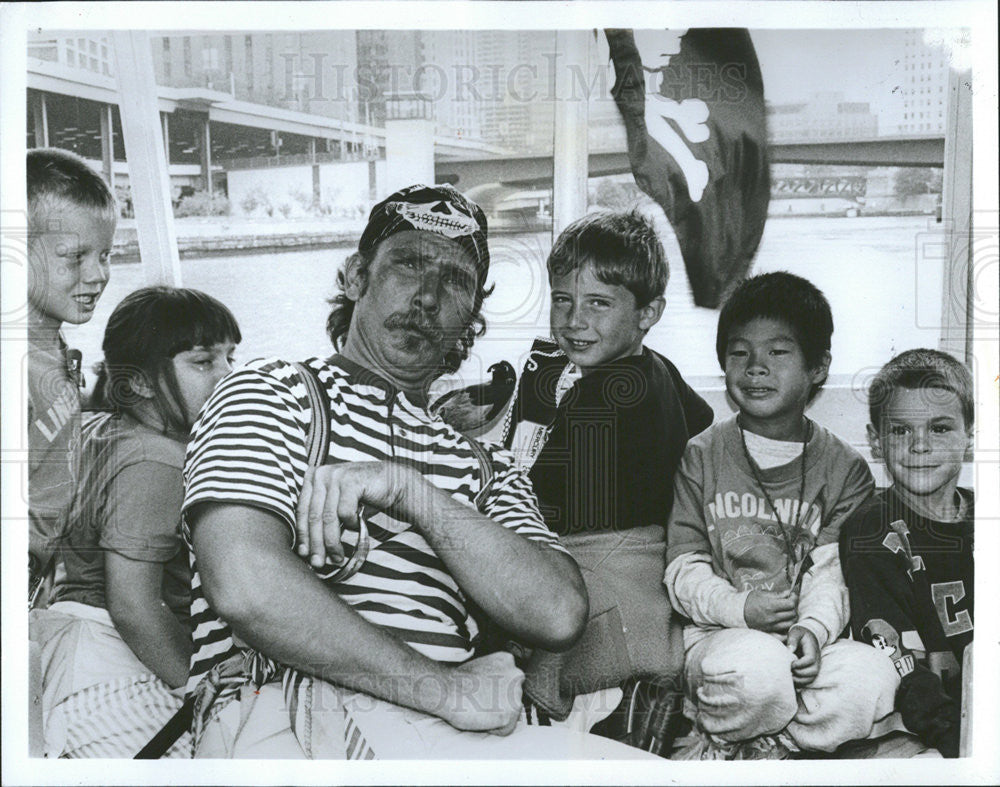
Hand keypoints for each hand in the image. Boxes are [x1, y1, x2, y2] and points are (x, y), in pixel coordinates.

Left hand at [294, 461, 419, 569]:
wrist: (392, 482)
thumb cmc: (363, 497)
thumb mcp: (336, 505)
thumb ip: (322, 518)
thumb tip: (307, 550)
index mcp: (312, 478)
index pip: (302, 511)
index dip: (303, 535)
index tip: (304, 554)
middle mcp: (321, 474)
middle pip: (314, 516)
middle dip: (316, 544)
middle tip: (319, 563)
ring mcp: (336, 476)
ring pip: (328, 518)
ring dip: (332, 541)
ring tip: (337, 556)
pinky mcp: (350, 481)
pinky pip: (345, 511)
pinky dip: (350, 523)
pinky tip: (357, 526)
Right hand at [440, 652, 524, 735]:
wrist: (446, 689)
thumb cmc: (457, 681)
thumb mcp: (482, 666)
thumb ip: (497, 675)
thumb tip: (499, 690)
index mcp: (508, 660)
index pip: (510, 682)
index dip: (495, 691)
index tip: (482, 692)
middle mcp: (516, 675)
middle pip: (513, 697)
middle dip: (500, 703)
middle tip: (480, 702)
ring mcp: (515, 695)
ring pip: (511, 713)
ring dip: (498, 715)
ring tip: (479, 708)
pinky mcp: (509, 714)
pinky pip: (506, 729)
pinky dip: (494, 729)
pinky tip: (481, 718)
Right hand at [743, 590, 797, 632]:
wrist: (738, 612)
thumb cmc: (749, 601)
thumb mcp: (761, 593)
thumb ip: (777, 594)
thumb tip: (789, 593)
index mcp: (770, 606)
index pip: (791, 604)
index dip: (794, 598)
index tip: (792, 595)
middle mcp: (772, 617)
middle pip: (792, 613)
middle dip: (793, 606)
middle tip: (790, 602)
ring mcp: (771, 626)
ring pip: (790, 623)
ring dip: (792, 616)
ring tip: (788, 611)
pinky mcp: (770, 631)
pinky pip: (784, 632)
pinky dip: (787, 627)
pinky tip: (785, 621)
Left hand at [787, 626, 820, 686]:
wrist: (809, 635)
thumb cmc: (800, 633)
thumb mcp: (796, 632)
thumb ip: (792, 640)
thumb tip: (789, 650)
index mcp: (812, 650)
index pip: (810, 660)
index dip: (800, 664)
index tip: (790, 663)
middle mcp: (816, 660)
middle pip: (813, 672)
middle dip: (800, 673)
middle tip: (789, 671)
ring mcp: (815, 666)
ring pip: (811, 678)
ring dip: (800, 681)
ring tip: (789, 677)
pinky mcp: (811, 671)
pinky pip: (808, 681)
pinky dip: (801, 683)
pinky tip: (791, 681)